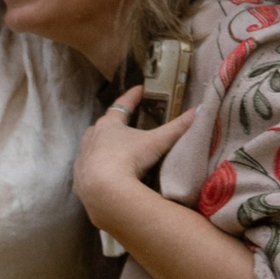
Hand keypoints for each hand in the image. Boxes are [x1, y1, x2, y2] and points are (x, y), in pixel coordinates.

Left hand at [73, 86, 200, 228]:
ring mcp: (83, 157)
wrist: (104, 189)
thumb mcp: (157, 142)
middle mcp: (92, 137)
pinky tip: (101, 172)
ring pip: (91, 145)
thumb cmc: (130, 158)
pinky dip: (95, 167)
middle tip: (125, 123)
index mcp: (109, 125)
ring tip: (113, 147)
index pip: (122, 105)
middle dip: (114, 123)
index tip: (140, 89)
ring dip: (101, 145)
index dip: (132, 96)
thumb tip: (199, 110)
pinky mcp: (80, 177)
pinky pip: (87, 168)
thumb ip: (177, 127)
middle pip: (102, 126)